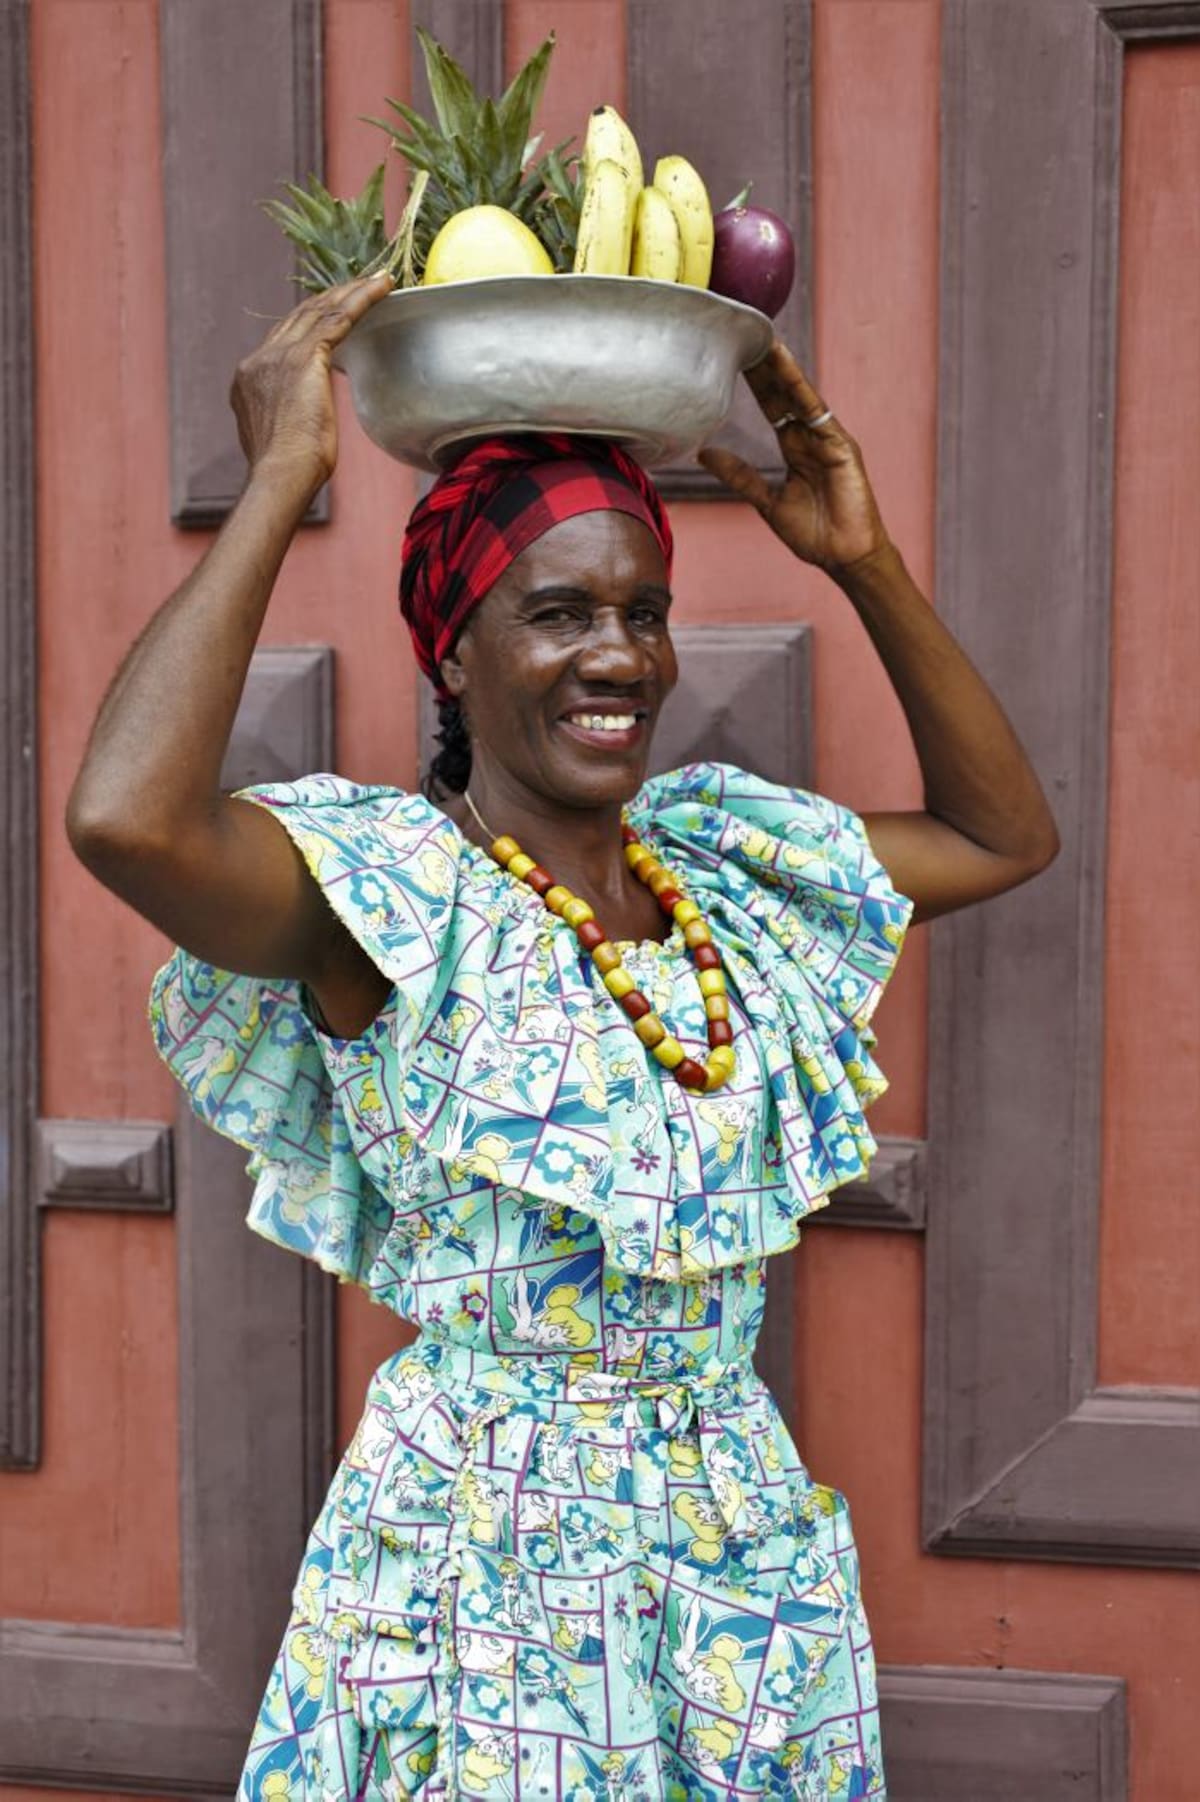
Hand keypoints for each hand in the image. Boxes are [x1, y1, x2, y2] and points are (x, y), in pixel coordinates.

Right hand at [230, 272, 393, 502]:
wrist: (280, 476)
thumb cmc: (286, 473)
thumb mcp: (280, 436)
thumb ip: (286, 416)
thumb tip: (300, 419)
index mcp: (249, 377)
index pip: (282, 336)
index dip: (309, 320)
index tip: (332, 311)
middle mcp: (259, 360)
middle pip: (299, 316)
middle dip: (330, 297)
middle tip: (359, 285)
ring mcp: (278, 356)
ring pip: (319, 311)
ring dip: (350, 291)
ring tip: (378, 280)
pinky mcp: (303, 359)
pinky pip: (338, 319)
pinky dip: (361, 299)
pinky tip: (382, 287)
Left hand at [698, 341, 890, 574]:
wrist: (844, 557)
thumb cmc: (814, 534)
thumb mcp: (767, 501)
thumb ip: (739, 476)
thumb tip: (704, 453)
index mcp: (795, 449)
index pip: (772, 406)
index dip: (755, 382)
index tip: (733, 357)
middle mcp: (811, 437)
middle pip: (784, 393)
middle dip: (764, 366)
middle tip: (741, 334)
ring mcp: (827, 439)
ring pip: (800, 395)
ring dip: (781, 368)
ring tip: (761, 340)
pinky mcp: (840, 445)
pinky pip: (817, 411)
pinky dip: (800, 388)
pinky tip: (785, 368)